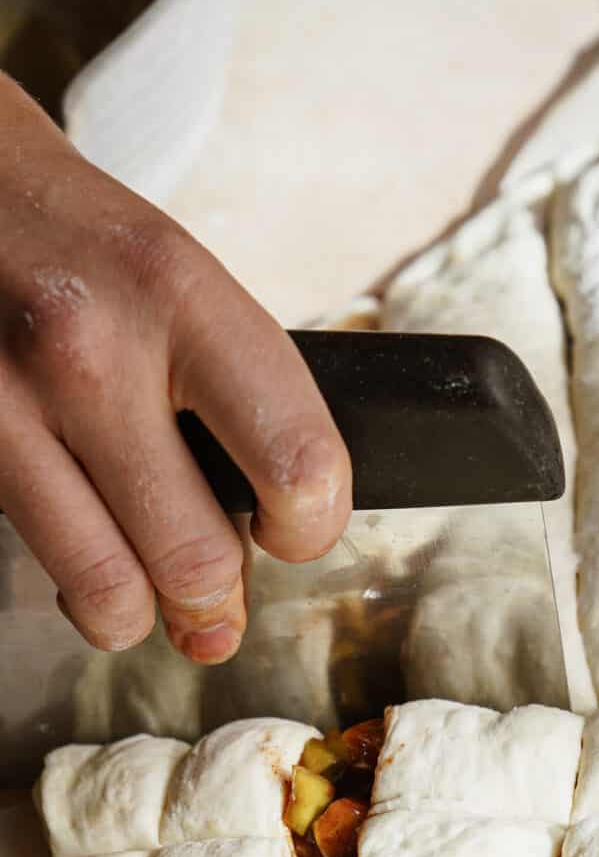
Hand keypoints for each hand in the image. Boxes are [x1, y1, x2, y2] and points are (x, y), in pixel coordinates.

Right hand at [0, 75, 350, 660]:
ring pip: (110, 591)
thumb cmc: (82, 243)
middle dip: (218, 598)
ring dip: (142, 614)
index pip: (296, 462)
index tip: (292, 528)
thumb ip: (236, 398)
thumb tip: (276, 538)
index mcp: (179, 291)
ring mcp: (6, 397)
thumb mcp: (180, 279)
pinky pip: (41, 566)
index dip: (310, 527)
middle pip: (198, 556)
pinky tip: (88, 550)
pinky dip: (78, 587)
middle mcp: (90, 347)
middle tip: (216, 590)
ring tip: (151, 591)